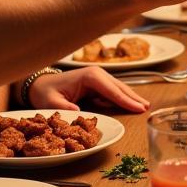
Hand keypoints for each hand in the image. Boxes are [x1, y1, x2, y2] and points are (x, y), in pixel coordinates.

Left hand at [28, 66, 149, 113]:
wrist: (40, 85)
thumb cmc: (45, 92)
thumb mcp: (50, 102)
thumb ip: (63, 107)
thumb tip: (77, 112)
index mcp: (89, 76)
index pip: (112, 90)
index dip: (126, 100)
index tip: (138, 108)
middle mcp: (97, 74)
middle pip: (119, 87)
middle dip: (133, 97)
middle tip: (147, 108)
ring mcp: (98, 78)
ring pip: (119, 89)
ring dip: (131, 97)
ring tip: (144, 106)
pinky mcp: (97, 84)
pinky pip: (113, 92)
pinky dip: (123, 98)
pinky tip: (132, 104)